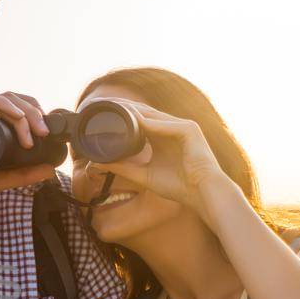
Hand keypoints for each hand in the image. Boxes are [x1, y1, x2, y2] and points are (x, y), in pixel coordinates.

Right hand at [0, 91, 58, 207]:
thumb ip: (21, 175)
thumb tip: (49, 170)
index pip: (14, 109)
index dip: (33, 115)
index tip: (46, 133)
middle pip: (13, 100)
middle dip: (34, 112)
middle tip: (44, 132)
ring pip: (2, 97)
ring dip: (23, 110)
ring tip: (35, 130)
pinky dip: (3, 104)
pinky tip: (17, 116)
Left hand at [82, 99, 228, 212]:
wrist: (202, 194)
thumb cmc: (178, 186)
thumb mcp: (144, 175)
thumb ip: (123, 168)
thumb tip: (97, 163)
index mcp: (161, 136)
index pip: (138, 119)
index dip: (120, 115)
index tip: (99, 113)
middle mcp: (170, 128)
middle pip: (143, 112)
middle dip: (123, 107)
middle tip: (101, 104)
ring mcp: (181, 126)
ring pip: (153, 114)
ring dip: (133, 110)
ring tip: (113, 106)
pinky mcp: (189, 130)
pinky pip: (166, 124)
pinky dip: (151, 123)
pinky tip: (135, 121)